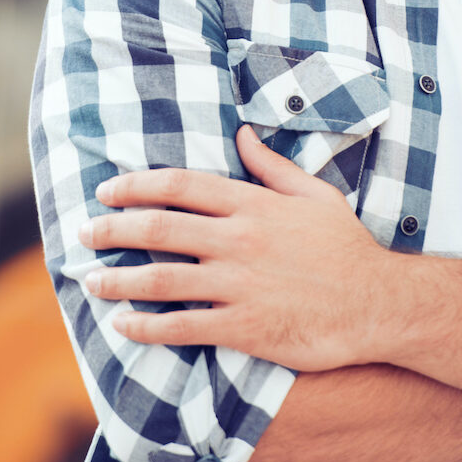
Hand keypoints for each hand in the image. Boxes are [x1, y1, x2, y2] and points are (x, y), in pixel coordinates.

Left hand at [80, 126, 390, 369]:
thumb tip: (242, 134)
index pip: (181, 185)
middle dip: (112, 229)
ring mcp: (240, 284)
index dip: (136, 185)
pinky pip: (182, 327)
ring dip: (118, 279)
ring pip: (161, 279)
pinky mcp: (244, 327)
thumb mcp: (315, 194)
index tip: (106, 190)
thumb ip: (272, 166)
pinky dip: (146, 327)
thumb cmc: (346, 247)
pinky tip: (123, 325)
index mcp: (254, 204)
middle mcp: (241, 240)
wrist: (377, 303)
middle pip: (159, 228)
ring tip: (92, 281)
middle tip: (84, 234)